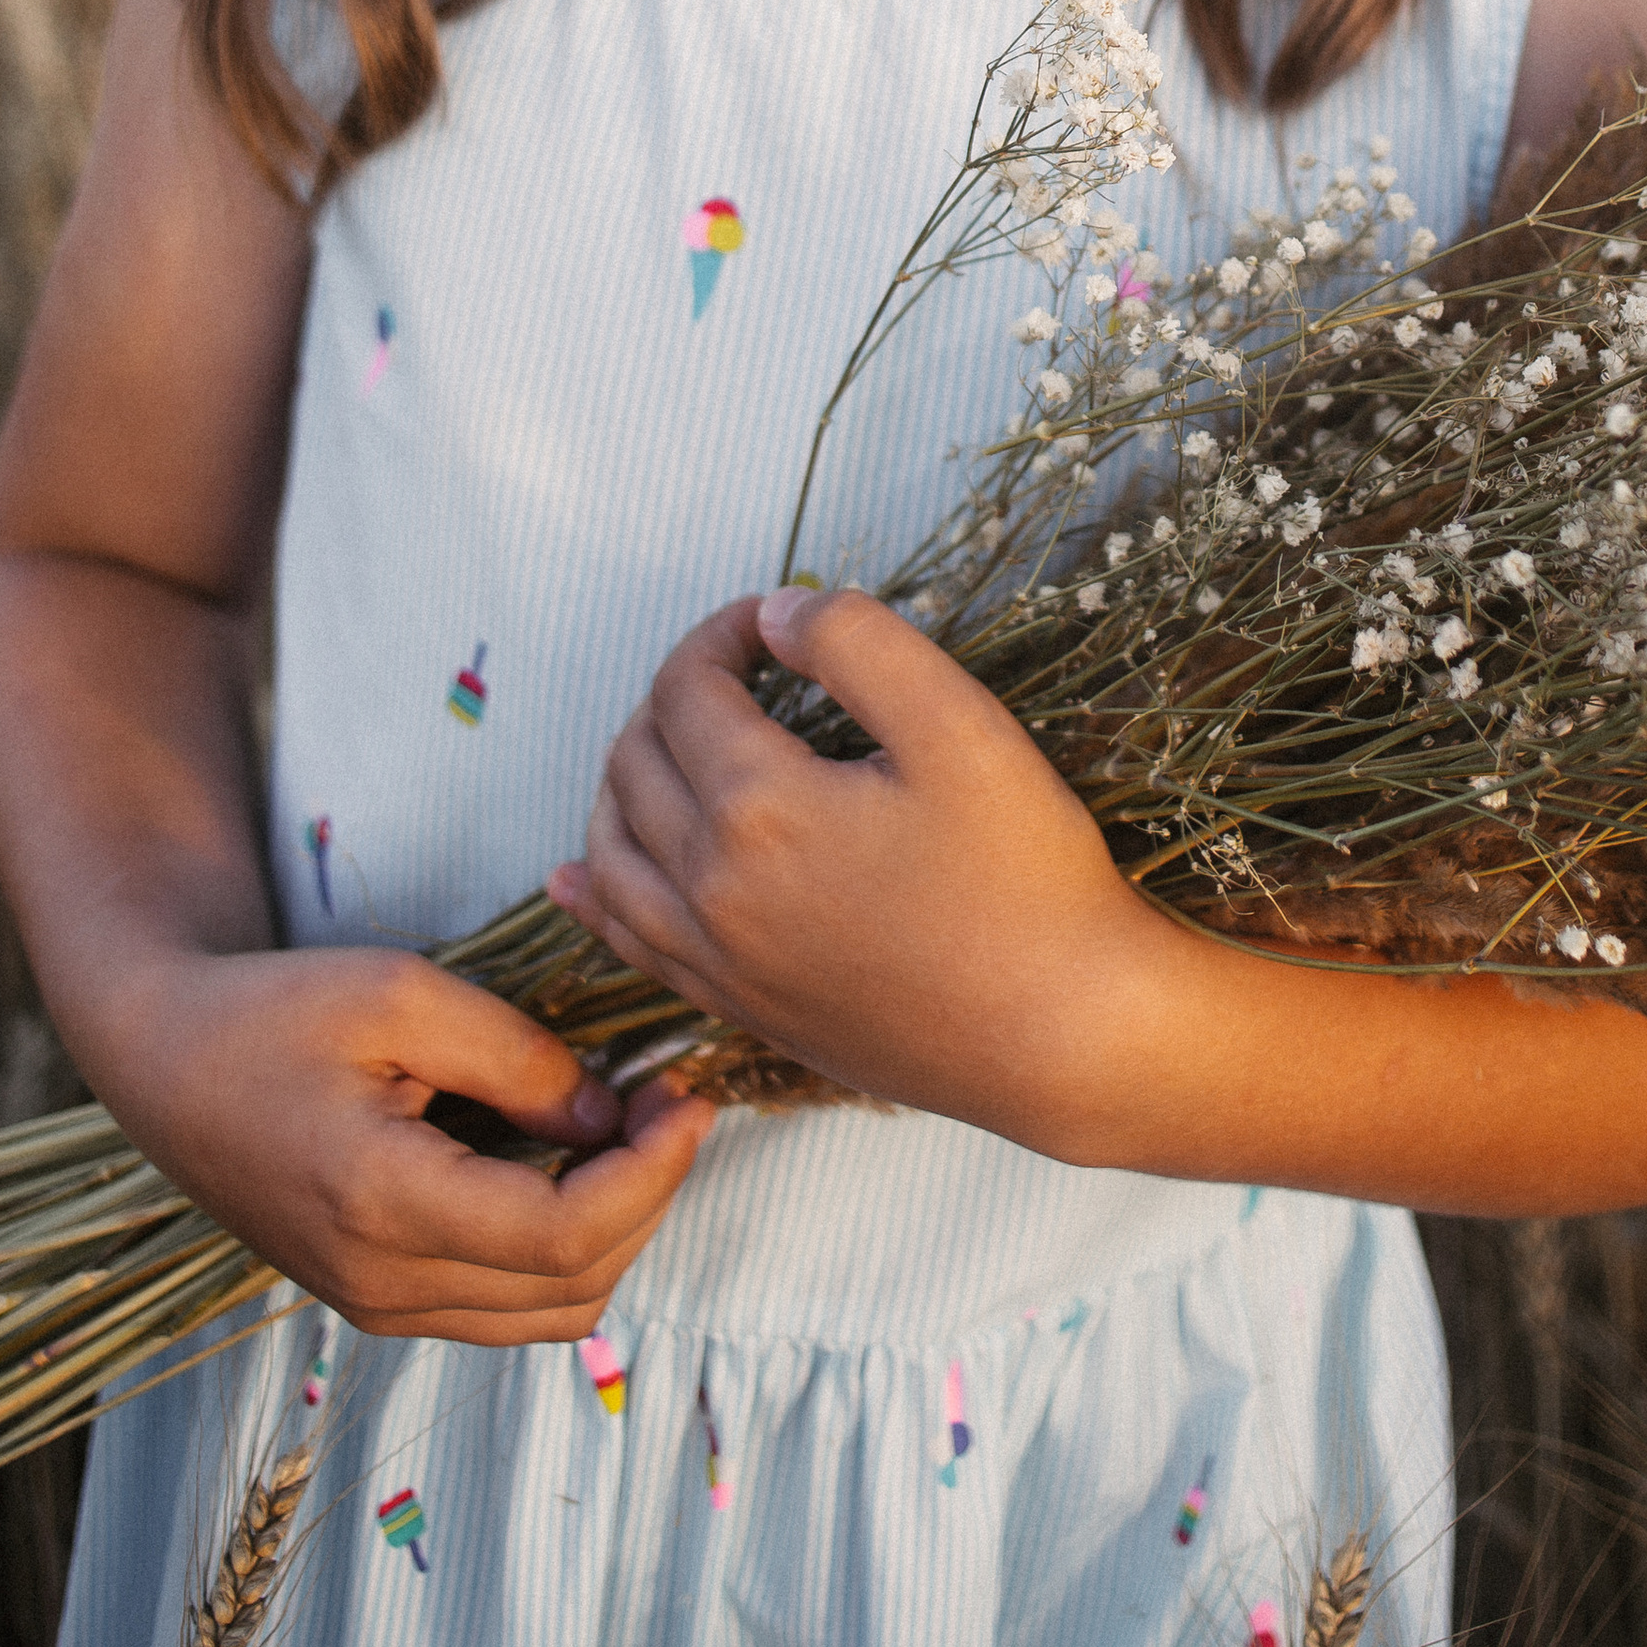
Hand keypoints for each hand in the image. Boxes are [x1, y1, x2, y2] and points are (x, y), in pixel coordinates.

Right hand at [82, 939, 716, 1341]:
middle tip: (672, 1101)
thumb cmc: (273, 1011)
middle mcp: (380, 1283)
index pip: (562, 1237)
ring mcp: (376, 1304)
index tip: (685, 1096)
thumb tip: (610, 1120)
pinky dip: (564, 1249)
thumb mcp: (402, 996)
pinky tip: (575, 1163)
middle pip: (570, 1287)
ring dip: (614, 1231)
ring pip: (546, 1314)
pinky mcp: (377, 1298)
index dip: (650, 1176)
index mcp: (380, 1204)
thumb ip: (517, 1060)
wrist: (165, 1062)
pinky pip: (504, 1307)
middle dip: (649, 1196)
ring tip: (636, 1131)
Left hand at [552, 590, 1169, 1147]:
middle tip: (743, 669)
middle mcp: (711, 889)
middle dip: (672, 694)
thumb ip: (858, 644)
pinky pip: (630, 943)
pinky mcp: (742, 1010)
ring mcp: (720, 961)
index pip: (687, 688)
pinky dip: (596, 892)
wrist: (1063, 1033)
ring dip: (625, 778)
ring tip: (671, 740)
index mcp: (757, 807)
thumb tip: (775, 613)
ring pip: (611, 853)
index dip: (719, 632)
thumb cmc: (1026, 876)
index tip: (774, 618)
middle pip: (636, 760)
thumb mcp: (960, 725)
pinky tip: (583, 873)